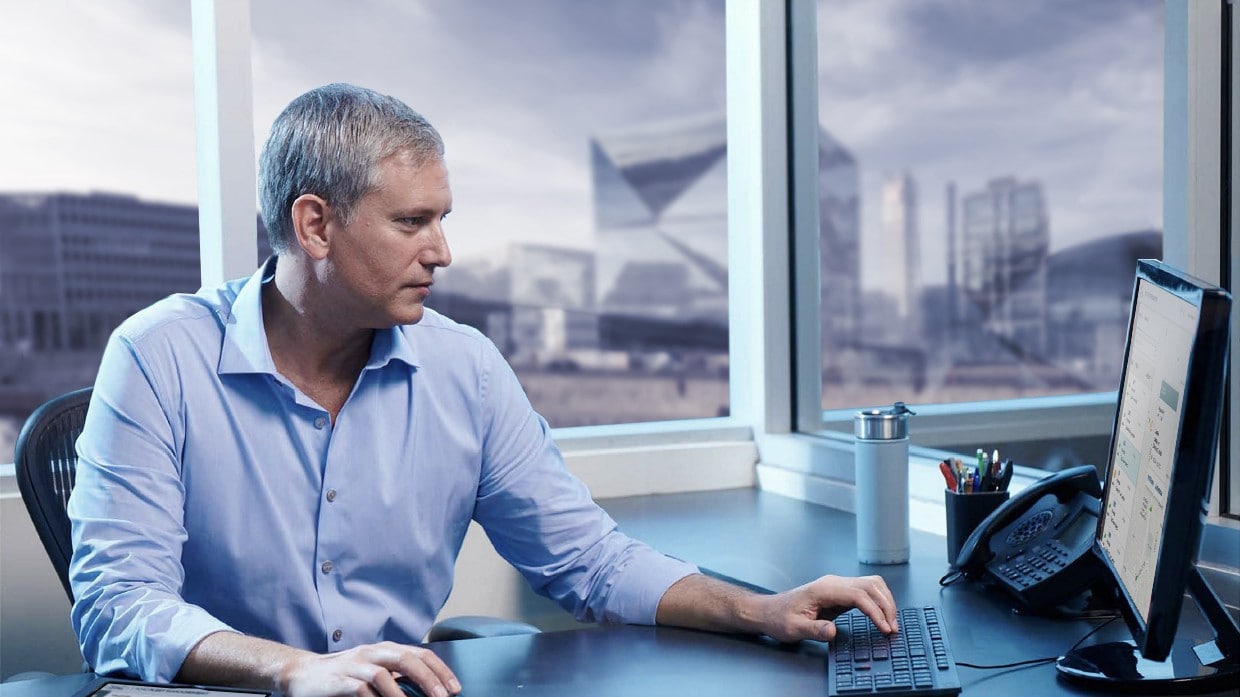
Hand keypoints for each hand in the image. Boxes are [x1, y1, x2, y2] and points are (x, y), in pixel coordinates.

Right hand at [281, 641, 460, 696]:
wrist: (301, 675)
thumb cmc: (343, 677)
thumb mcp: (373, 673)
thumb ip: (396, 678)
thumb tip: (427, 690)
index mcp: (384, 650)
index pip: (419, 654)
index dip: (439, 670)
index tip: (455, 687)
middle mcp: (372, 653)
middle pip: (406, 658)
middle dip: (429, 678)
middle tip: (444, 696)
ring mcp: (354, 665)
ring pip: (384, 674)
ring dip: (402, 694)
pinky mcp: (339, 680)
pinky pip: (361, 690)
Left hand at [755, 574, 897, 642]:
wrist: (769, 611)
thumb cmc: (779, 618)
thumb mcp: (793, 629)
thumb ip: (814, 630)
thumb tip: (833, 631)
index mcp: (823, 589)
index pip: (858, 594)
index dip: (875, 611)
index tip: (884, 627)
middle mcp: (833, 583)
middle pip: (870, 586)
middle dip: (886, 606)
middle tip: (893, 628)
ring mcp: (837, 586)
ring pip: (871, 585)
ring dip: (885, 602)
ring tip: (891, 623)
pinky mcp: (840, 593)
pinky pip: (865, 592)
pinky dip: (878, 602)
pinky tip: (882, 616)